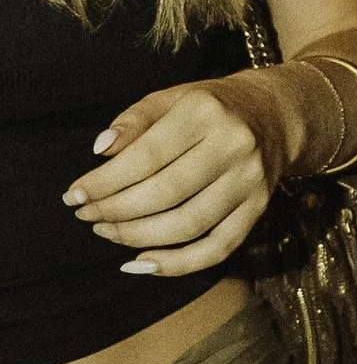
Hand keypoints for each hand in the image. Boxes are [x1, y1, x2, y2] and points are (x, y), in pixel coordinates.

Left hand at [64, 78, 286, 277]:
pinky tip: (143, 263)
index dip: (104, 183)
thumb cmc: (211, 107)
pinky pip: (217, 248)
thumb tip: (100, 151)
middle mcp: (234, 146)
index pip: (146, 156)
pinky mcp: (259, 209)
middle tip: (87, 215)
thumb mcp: (172, 98)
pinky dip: (177, 264)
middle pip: (165, 194)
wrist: (275, 115)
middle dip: (115, 211)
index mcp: (206, 112)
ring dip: (138, 237)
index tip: (74, 196)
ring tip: (108, 232)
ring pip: (187, 225)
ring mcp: (250, 181)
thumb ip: (134, 120)